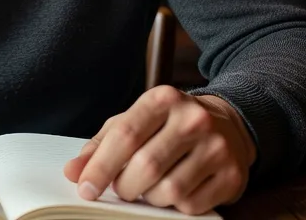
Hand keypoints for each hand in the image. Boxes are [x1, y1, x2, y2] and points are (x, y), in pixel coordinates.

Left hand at [64, 87, 255, 214]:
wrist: (227, 124)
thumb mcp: (134, 123)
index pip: (125, 135)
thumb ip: (101, 146)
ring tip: (151, 187)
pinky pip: (192, 206)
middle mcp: (194, 119)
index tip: (86, 189)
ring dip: (150, 198)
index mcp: (163, 99)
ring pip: (169, 191)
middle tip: (122, 189)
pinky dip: (176, 206)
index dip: (100, 167)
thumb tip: (73, 173)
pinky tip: (177, 190)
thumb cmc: (168, 126)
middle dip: (125, 187)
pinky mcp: (232, 175)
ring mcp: (217, 147)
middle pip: (146, 167)